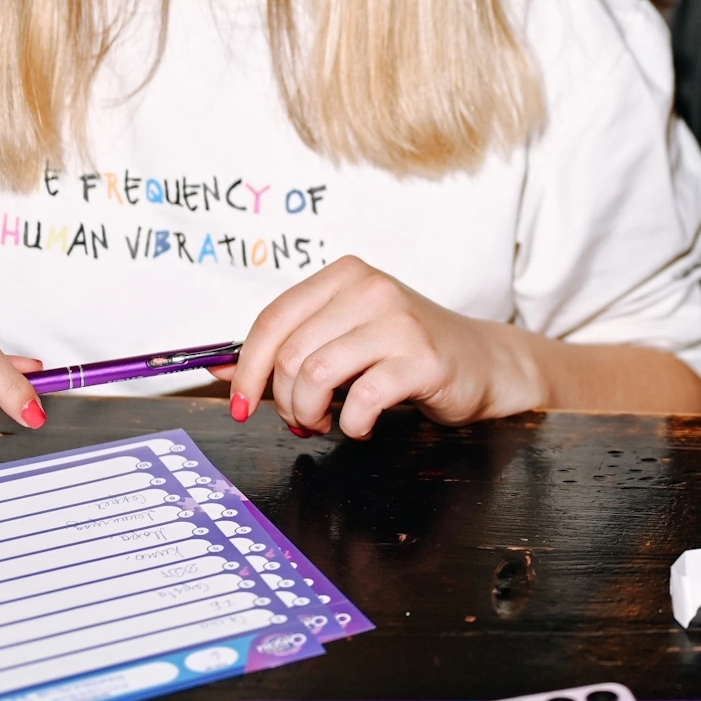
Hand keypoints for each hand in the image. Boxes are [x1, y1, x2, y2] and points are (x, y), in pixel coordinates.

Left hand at [226, 256, 542, 438]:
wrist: (482, 362)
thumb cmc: (406, 352)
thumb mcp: (344, 336)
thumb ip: (289, 348)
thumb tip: (219, 368)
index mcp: (345, 276)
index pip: (273, 320)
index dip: (246, 369)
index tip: (240, 404)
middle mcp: (370, 289)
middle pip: (291, 354)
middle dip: (285, 403)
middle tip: (302, 421)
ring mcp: (399, 321)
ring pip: (316, 376)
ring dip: (312, 415)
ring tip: (328, 423)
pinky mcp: (422, 358)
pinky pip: (361, 399)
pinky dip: (353, 425)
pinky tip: (363, 424)